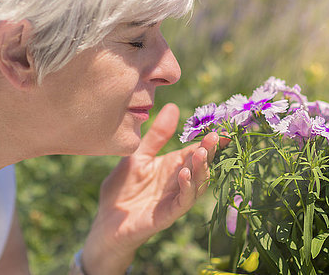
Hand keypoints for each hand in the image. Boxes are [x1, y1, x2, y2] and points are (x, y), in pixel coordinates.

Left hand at [81, 103, 226, 274]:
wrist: (106, 222)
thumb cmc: (122, 189)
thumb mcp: (138, 156)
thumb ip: (156, 136)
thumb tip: (172, 106)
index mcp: (172, 166)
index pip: (195, 150)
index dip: (209, 141)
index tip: (221, 128)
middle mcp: (178, 182)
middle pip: (200, 166)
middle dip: (209, 151)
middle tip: (214, 137)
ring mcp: (174, 199)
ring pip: (197, 184)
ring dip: (201, 169)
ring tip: (201, 153)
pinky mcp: (166, 215)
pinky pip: (182, 201)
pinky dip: (187, 188)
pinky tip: (184, 175)